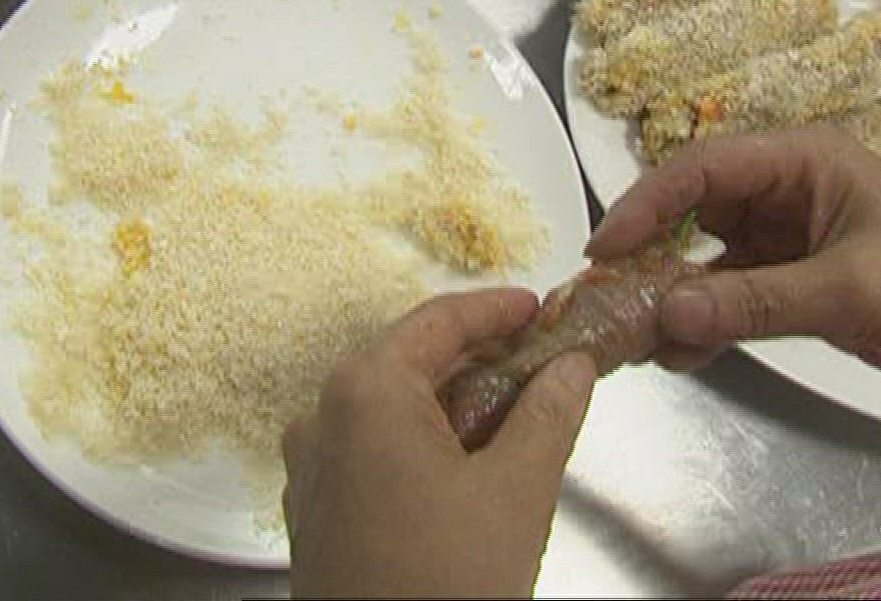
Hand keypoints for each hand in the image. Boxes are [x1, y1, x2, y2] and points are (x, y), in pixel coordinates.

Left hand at [282, 289, 596, 598]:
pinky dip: (420, 442)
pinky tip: (466, 466)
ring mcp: (311, 466)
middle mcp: (323, 417)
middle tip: (539, 362)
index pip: (438, 321)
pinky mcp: (315, 511)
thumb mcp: (517, 490)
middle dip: (478, 358)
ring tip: (513, 415)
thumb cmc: (445, 585)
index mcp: (366, 391)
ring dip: (451, 403)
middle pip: (409, 359)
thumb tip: (569, 367)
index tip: (538, 307)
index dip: (495, 309)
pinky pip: (370, 450)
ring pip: (390, 407)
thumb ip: (548, 413)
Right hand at [586, 126, 880, 391]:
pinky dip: (702, 321)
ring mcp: (785, 237)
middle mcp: (785, 190)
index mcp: (802, 161)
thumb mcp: (849, 290)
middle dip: (649, 252)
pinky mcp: (790, 281)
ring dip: (671, 294)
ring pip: (704, 257)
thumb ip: (755, 301)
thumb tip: (666, 312)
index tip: (605, 246)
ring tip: (636, 337)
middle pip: (693, 209)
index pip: (704, 168)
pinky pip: (727, 295)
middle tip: (606, 294)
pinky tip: (680, 355)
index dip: (647, 202)